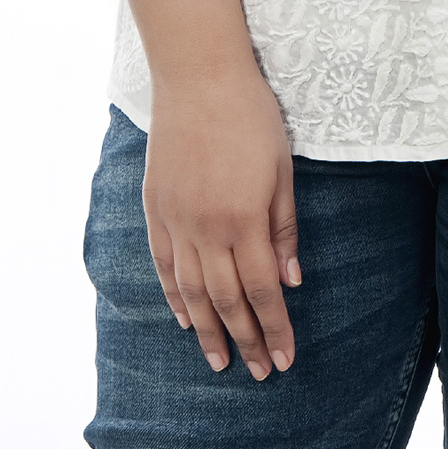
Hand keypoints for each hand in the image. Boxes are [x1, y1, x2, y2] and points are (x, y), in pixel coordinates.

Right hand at [142, 62, 301, 379]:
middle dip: (246, 340)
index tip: (285, 358)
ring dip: (208, 331)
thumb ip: (284, 227)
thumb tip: (291, 280)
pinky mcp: (155, 208)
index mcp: (244, 218)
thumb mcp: (282, 168)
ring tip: (219, 361)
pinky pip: (163, 264)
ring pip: (191, 291)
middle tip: (260, 372)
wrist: (199, 76)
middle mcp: (207, 228)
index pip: (263, 290)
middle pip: (227, 300)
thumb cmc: (251, 115)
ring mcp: (176, 220)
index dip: (275, 328)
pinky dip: (174, 296)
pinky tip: (185, 318)